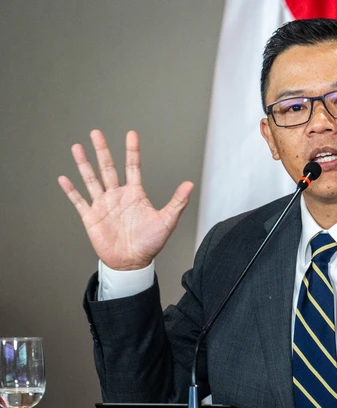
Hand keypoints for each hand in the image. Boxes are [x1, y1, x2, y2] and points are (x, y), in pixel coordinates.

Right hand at [58, 130, 193, 270]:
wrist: (132, 263)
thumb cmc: (150, 243)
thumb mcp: (167, 221)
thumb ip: (177, 202)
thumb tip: (190, 185)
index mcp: (135, 194)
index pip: (133, 167)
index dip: (132, 151)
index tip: (131, 134)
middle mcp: (117, 196)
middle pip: (108, 168)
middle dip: (102, 150)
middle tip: (96, 133)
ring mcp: (103, 205)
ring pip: (91, 179)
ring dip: (84, 164)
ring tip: (77, 148)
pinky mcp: (91, 217)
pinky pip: (79, 201)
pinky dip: (71, 190)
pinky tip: (64, 178)